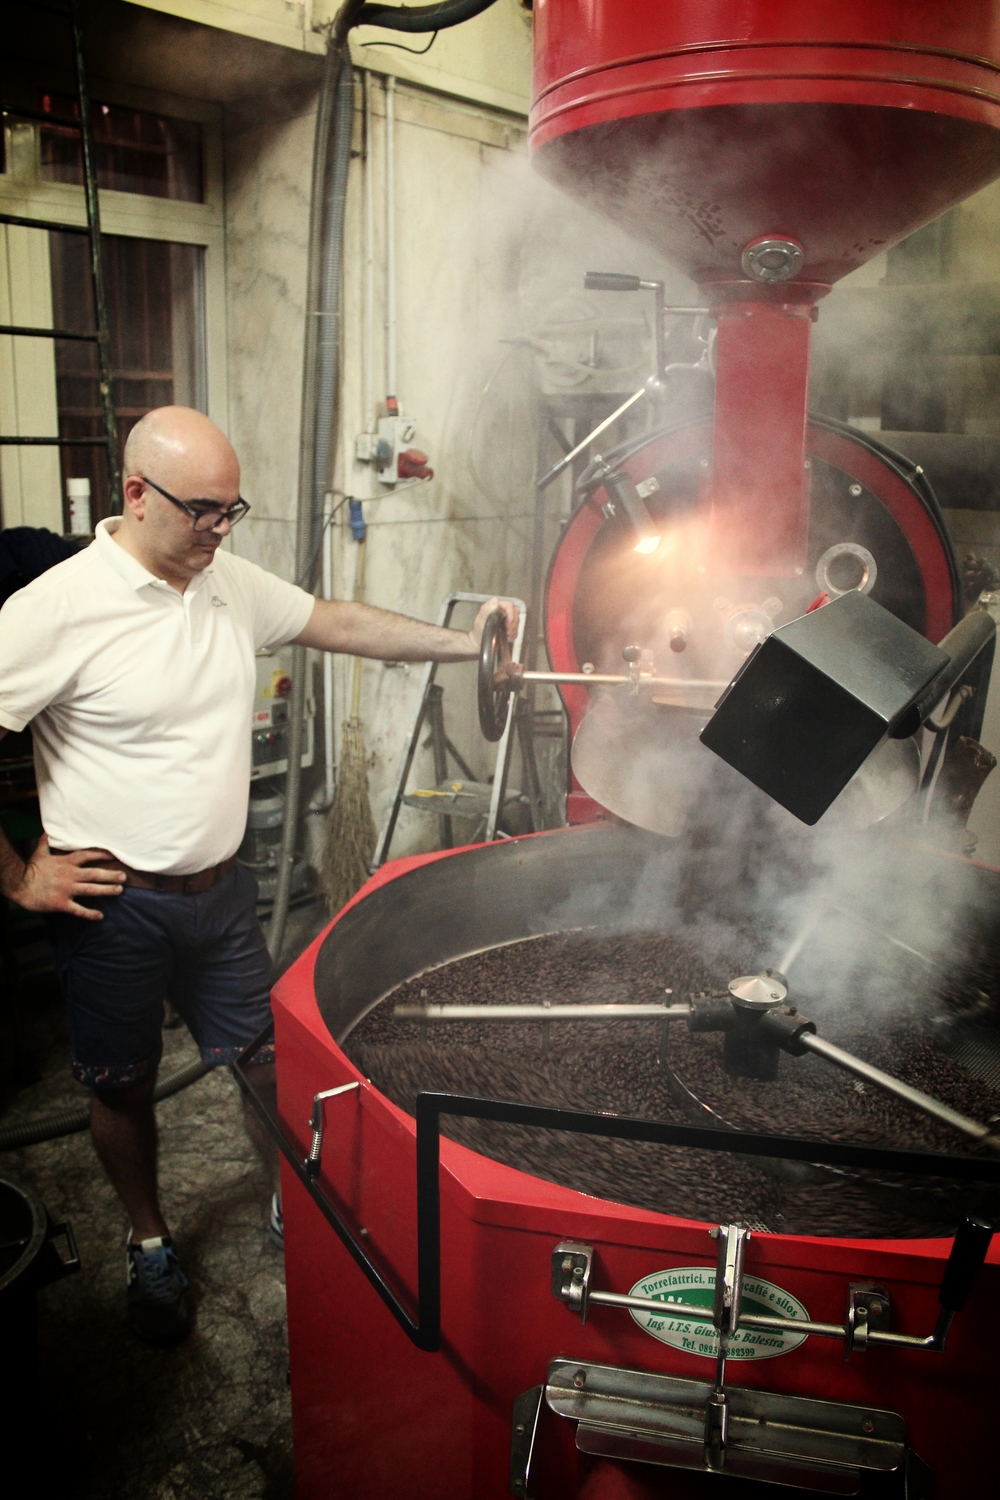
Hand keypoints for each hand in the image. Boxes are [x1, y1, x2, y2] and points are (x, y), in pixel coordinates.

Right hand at [6, 834, 125, 919]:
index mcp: (66, 863)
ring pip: (91, 890)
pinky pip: (79, 910)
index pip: (87, 856)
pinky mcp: (62, 903)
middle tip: (124, 877)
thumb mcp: (39, 853)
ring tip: (119, 890)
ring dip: (106, 890)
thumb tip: (47, 832)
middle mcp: (70, 875)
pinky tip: (100, 916)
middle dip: (110, 875)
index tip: (113, 856)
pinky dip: (90, 913)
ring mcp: (67, 890)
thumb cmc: (30, 869)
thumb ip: (45, 843)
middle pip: (94, 874)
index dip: (101, 855)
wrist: (20, 886)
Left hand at [469, 597, 518, 654]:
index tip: (508, 624)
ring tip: (506, 635)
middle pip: (516, 612)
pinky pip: (516, 629)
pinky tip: (507, 637)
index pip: (509, 605)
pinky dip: (513, 635)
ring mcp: (507, 619)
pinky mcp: (510, 627)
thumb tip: (495, 600)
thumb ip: (487, 609)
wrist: (479, 641)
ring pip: (517, 621)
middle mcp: (503, 611)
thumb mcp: (480, 620)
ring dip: (513, 629)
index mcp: (497, 606)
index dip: (511, 614)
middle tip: (508, 631)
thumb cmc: (479, 630)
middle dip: (513, 623)